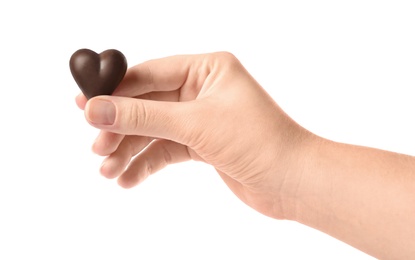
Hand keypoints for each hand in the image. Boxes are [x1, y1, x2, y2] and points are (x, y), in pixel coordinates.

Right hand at [76, 52, 312, 218]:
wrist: (293, 181)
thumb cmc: (259, 141)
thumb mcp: (195, 123)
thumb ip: (144, 116)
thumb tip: (96, 109)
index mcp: (207, 69)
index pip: (149, 74)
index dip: (115, 90)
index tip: (84, 104)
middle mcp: (202, 89)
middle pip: (148, 104)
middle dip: (121, 127)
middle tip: (96, 147)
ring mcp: (201, 118)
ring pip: (154, 130)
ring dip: (130, 150)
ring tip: (108, 171)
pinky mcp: (203, 144)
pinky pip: (166, 150)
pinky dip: (147, 164)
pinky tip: (129, 179)